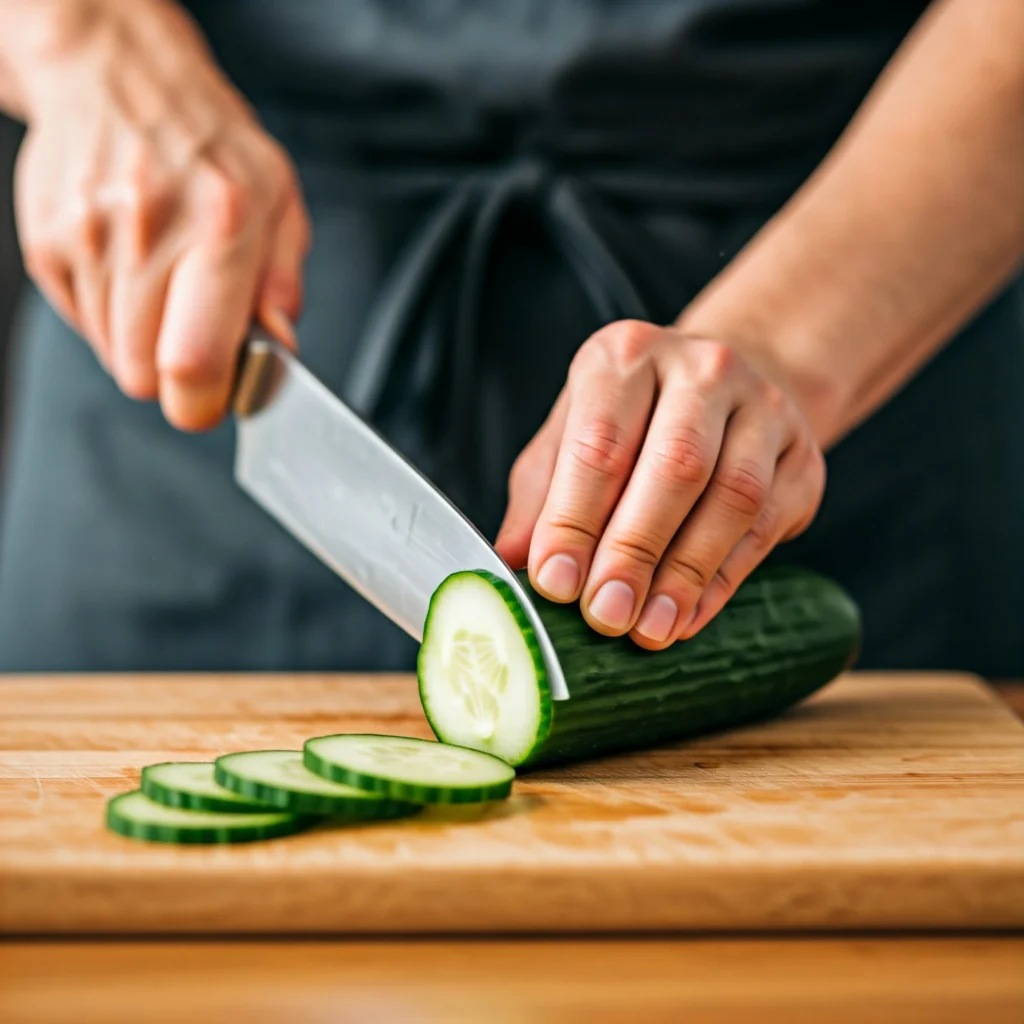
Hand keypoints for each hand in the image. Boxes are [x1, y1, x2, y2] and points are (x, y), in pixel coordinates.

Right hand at [12, 0, 309, 428]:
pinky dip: (112, 316)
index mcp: (221, 224)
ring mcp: (88, 236)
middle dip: (175, 375)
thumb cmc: (211, 146)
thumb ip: (282, 286)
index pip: (193, 361)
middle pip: (143, 375)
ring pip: (112, 356)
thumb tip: (277, 349)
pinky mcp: (46, 242)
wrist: (119, 76)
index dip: (203, 403)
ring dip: (143, 343)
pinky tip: (132, 269)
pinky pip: (83, 325)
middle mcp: (148, 230)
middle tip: (196, 334)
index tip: (214, 399)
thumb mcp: (280, 202)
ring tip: (165, 284)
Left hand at [495, 320, 825, 647]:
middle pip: (674, 466)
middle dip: (634, 550)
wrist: (726, 390)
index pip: (600, 443)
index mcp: (626, 356)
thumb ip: (541, 494)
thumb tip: (513, 560)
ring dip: (685, 573)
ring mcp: (762, 408)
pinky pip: (765, 525)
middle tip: (605, 615)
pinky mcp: (801, 457)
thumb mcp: (571, 436)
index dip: (575, 519)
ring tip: (647, 628)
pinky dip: (722, 580)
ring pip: (732, 497)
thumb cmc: (632, 420)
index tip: (555, 584)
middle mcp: (700, 369)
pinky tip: (686, 615)